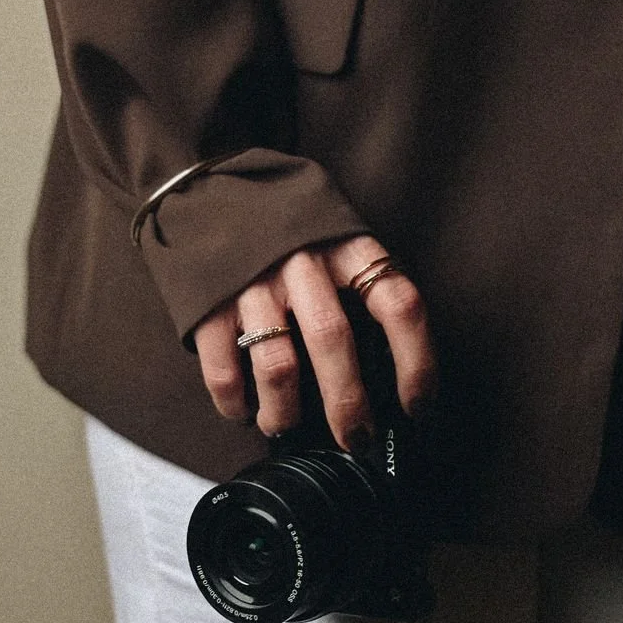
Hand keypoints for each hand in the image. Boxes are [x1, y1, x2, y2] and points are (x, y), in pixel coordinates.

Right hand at [193, 234, 435, 451]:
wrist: (205, 182)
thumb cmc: (285, 222)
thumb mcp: (335, 231)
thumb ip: (360, 279)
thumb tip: (387, 364)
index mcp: (345, 245)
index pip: (399, 305)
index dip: (417, 363)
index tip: (418, 407)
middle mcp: (301, 261)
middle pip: (334, 342)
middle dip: (348, 406)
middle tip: (357, 440)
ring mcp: (251, 281)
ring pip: (277, 366)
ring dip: (285, 413)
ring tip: (285, 428)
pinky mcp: (207, 301)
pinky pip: (223, 368)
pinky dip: (234, 403)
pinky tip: (242, 411)